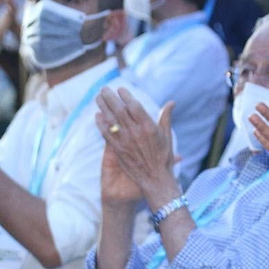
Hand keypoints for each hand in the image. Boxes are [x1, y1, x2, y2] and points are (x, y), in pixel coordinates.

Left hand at [96, 88, 179, 205]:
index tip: (120, 89)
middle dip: (110, 98)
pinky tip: (97, 116)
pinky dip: (100, 124)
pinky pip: (106, 134)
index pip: (134, 106)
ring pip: (111, 120)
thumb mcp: (167, 136)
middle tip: (104, 89)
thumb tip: (171, 102)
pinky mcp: (118, 150)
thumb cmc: (163, 158)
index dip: (126, 96)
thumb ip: (166, 117)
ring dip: (103, 107)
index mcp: (149, 127)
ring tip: (98, 98)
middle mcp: (136, 132)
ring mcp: (125, 141)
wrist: (155, 179)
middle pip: (119, 110)